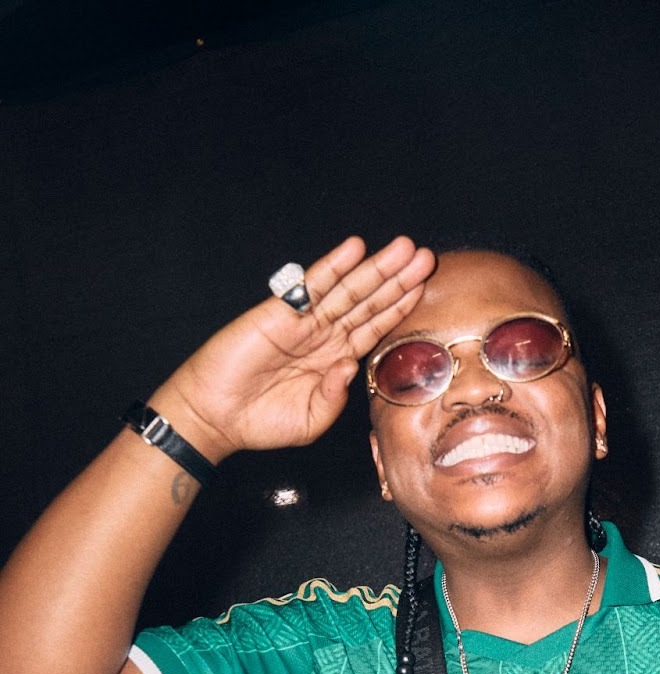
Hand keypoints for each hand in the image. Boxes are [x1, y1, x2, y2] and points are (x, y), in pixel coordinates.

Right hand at [150, 235, 434, 460]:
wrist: (216, 418)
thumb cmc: (262, 422)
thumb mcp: (312, 420)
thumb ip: (335, 397)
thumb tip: (349, 367)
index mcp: (335, 360)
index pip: (374, 327)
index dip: (399, 306)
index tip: (425, 286)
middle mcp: (323, 336)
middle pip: (368, 301)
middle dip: (397, 279)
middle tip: (426, 255)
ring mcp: (303, 322)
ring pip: (347, 289)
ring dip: (376, 267)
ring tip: (404, 247)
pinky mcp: (279, 314)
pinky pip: (310, 286)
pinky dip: (333, 266)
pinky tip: (355, 249)